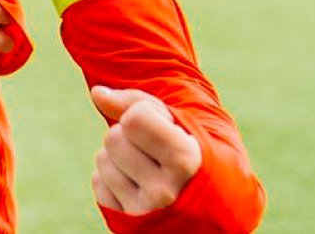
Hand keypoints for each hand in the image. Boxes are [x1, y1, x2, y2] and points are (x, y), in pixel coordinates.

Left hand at [89, 86, 202, 214]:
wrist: (217, 209)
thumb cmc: (194, 155)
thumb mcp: (180, 124)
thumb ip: (137, 103)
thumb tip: (97, 94)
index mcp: (185, 161)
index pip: (133, 119)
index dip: (142, 115)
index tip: (163, 128)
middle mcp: (164, 191)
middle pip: (113, 138)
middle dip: (129, 137)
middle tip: (155, 151)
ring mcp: (143, 211)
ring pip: (102, 160)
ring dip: (120, 159)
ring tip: (149, 169)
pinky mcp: (126, 223)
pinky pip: (98, 183)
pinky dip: (112, 180)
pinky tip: (138, 186)